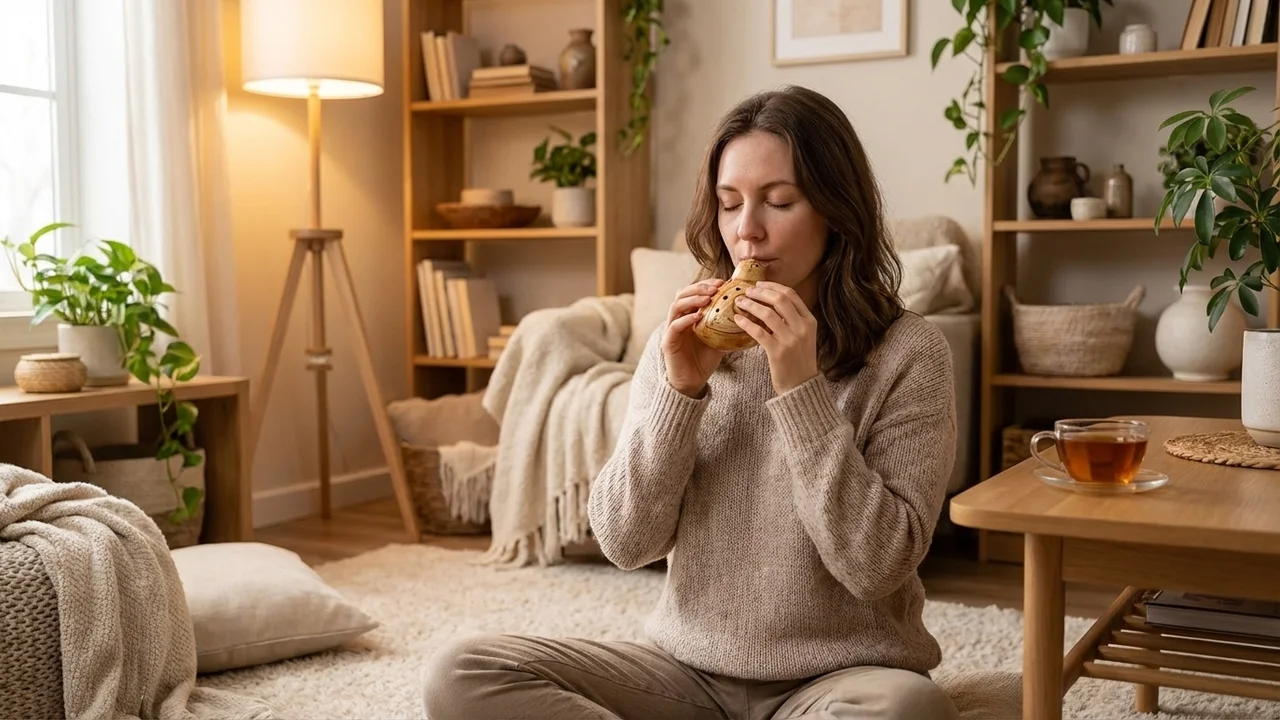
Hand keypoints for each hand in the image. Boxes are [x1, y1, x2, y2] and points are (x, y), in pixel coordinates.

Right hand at [662, 278, 726, 397]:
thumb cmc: (705, 360)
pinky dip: (685, 319)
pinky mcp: (668, 342)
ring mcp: (671, 329)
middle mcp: (678, 319)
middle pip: (683, 294)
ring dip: (692, 299)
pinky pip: (674, 326)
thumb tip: (751, 317)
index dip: (706, 284)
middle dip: (699, 287)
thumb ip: (728, 327)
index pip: (694, 292)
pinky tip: (698, 317)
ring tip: (707, 298)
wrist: (693, 381)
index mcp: (689, 315)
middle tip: (716, 287)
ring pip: (676, 306)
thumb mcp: (720, 339)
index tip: (723, 282)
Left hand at [733, 281, 818, 394]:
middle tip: (747, 291)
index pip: (791, 295)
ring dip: (751, 305)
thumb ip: (792, 320)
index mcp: (810, 321)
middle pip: (779, 299)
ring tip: (739, 302)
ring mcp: (791, 340)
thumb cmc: (798, 361)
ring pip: (768, 313)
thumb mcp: (803, 337)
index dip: (772, 286)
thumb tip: (769, 302)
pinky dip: (746, 323)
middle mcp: (802, 328)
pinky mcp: (778, 352)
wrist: (801, 387)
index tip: (759, 285)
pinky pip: (759, 332)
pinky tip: (738, 319)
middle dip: (760, 292)